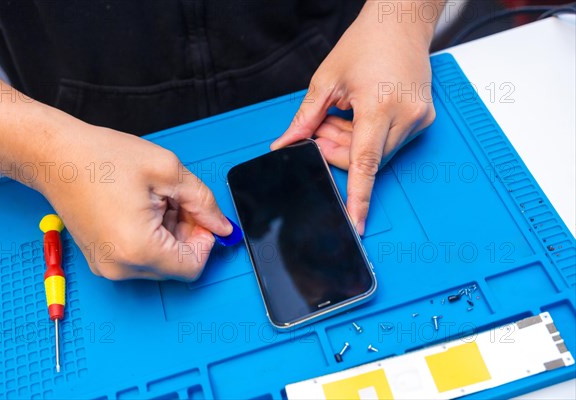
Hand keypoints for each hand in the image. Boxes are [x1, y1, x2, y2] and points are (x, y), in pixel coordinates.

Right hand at [42, 124, 232, 280]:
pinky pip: (141, 257)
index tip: (201, 216)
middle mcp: (121, 267)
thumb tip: (222, 226)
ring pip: (161, 261)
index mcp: (139, 249)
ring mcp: (108, 266)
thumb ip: (204, 202)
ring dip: (169, 234)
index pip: (193, 267)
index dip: (205, 241)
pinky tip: (142, 208)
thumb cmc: (101, 159)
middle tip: (176, 199)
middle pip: (177, 265)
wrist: (56, 156)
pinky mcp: (103, 260)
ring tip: (155, 200)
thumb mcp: (168, 171)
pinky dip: (152, 237)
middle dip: (187, 233)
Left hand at [271, 1, 438, 233]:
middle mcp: (406, 117)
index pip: (365, 164)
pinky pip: (389, 143)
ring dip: (352, 141)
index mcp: (381, 107)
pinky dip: (369, 135)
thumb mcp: (326, 80)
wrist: (400, 22)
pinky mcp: (423, 120)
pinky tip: (361, 112)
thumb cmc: (367, 42)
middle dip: (336, 149)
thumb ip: (304, 119)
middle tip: (323, 124)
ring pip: (376, 154)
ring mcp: (418, 120)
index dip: (358, 198)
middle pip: (363, 159)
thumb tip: (285, 145)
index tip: (356, 224)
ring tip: (343, 111)